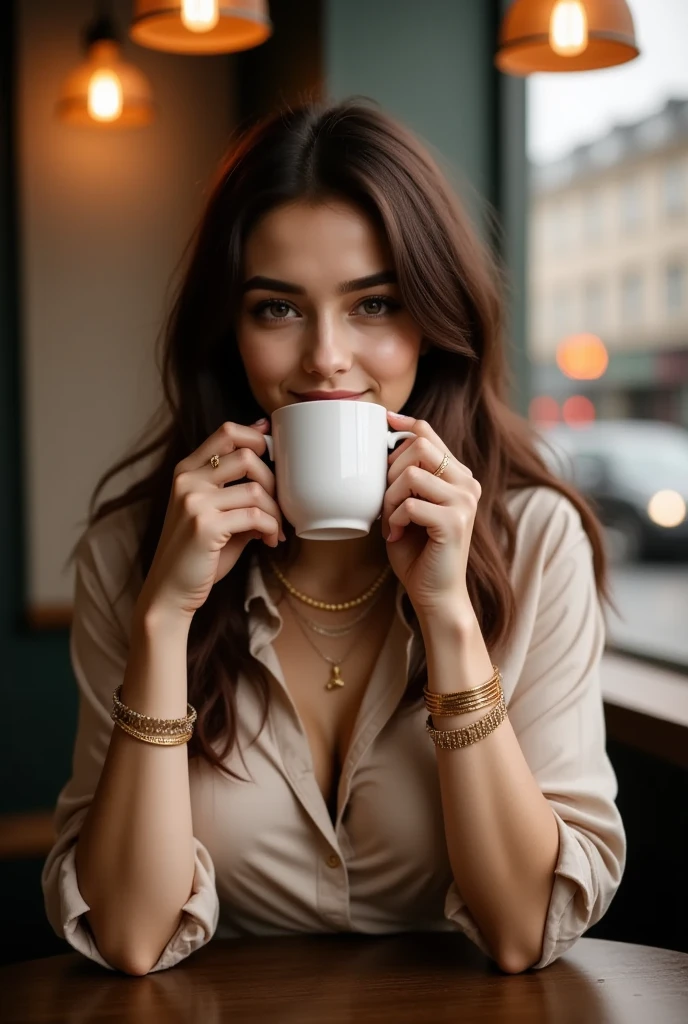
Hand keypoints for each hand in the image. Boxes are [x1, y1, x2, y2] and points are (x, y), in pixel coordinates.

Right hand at [138, 418, 284, 620]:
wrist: (170, 591)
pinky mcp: (206, 526)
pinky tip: (270, 541)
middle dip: (273, 480)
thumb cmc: (197, 554)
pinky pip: (256, 516)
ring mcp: (194, 502)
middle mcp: (188, 481)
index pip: (226, 432)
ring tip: (276, 529)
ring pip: (255, 489)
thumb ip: (237, 490)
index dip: (256, 436)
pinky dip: (272, 528)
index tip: (273, 451)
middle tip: (278, 504)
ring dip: (276, 511)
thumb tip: (274, 463)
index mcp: (187, 472)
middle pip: (246, 455)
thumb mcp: (214, 514)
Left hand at [381, 411, 480, 616]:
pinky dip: (395, 519)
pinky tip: (397, 534)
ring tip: (391, 520)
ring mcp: (464, 501)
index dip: (403, 424)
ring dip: (390, 498)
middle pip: (419, 446)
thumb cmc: (417, 552)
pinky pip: (410, 504)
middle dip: (390, 471)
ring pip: (412, 474)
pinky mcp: (455, 522)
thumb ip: (405, 479)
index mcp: (457, 476)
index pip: (429, 434)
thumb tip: (382, 447)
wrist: (435, 593)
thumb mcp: (409, 506)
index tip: (383, 420)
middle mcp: (467, 484)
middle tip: (386, 501)